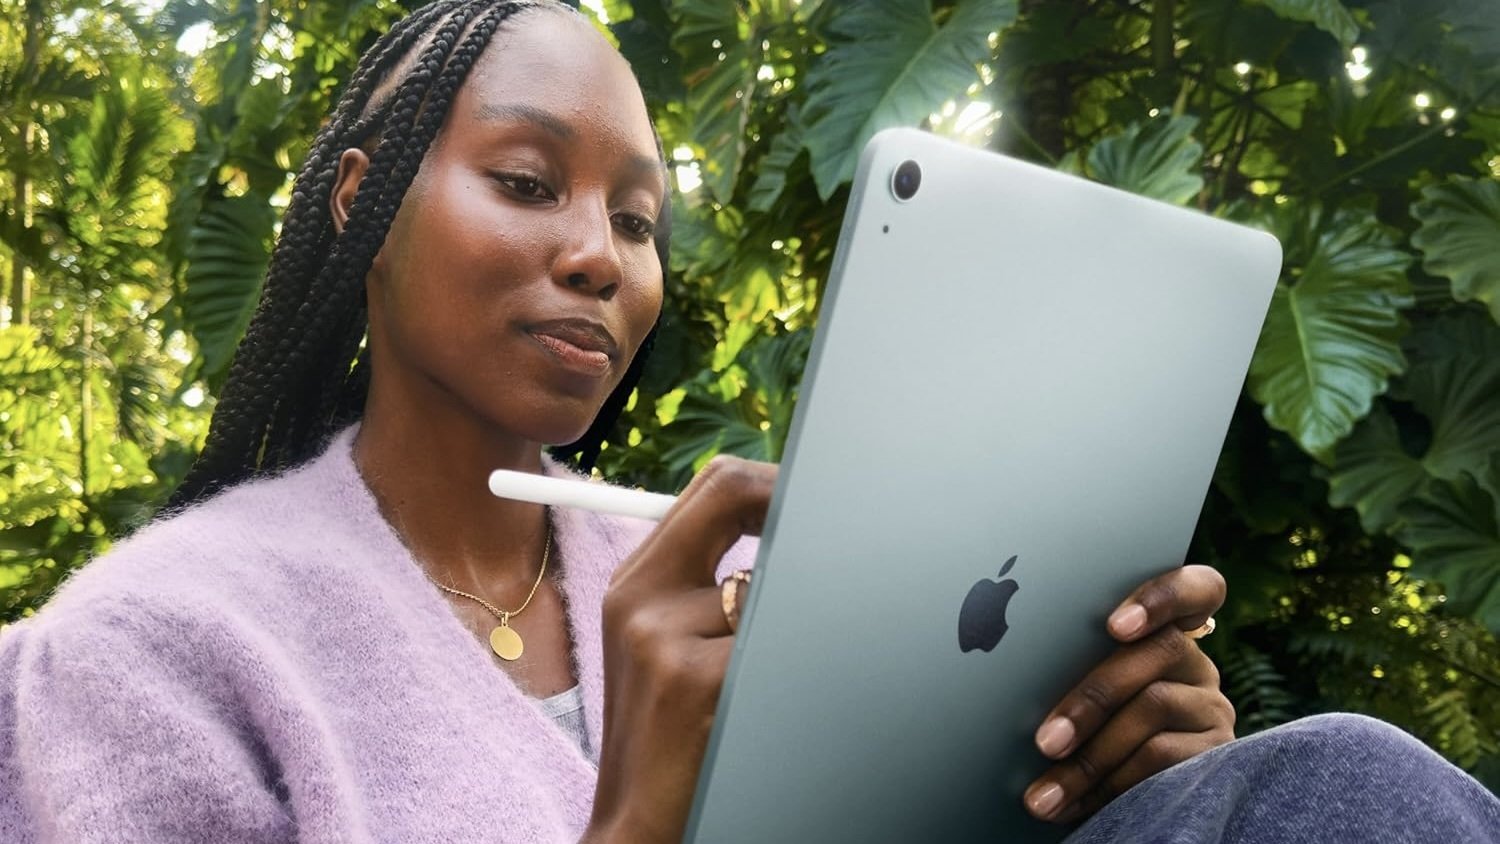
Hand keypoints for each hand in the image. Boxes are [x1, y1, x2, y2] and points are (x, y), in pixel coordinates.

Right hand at [582, 456, 774, 843]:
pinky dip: (789, 666)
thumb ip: (705, 582)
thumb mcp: (660, 648)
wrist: (636, 828)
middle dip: (792, 506)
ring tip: (765, 675)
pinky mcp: (695, 679)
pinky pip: (774, 640)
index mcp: (634, 584)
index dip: (772, 482)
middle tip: (835, 532)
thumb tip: (788, 523)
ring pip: (768, 584)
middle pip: (733, 495)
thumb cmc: (665, 737)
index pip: (710, 486)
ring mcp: (663, 636)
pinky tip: (760, 704)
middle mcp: (640, 598)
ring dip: (787, 622)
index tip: (812, 499)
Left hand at [1023, 565, 1234, 824]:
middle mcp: (1195, 663)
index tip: (1115, 625)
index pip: (1195, 588)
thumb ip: (1067, 660)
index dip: (1163, 596)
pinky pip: (1166, 758)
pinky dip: (1113, 783)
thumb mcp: (1075, 686)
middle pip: (1159, 650)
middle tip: (1044, 742)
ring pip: (1155, 706)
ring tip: (1046, 793)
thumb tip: (1000, 650)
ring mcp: (1210, 705)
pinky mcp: (1217, 753)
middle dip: (1092, 698)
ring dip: (1092, 755)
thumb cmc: (1079, 727)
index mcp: (1161, 631)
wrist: (1126, 800)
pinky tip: (1076, 804)